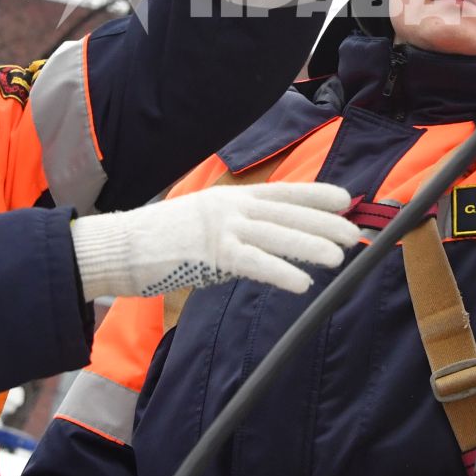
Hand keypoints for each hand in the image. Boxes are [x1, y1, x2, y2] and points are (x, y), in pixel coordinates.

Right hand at [70, 181, 357, 297]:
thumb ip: (236, 229)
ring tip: (340, 256)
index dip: (317, 195)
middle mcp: (231, 207)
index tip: (345, 199)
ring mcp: (222, 228)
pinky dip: (281, 272)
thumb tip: (265, 245)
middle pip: (288, 212)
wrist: (120, 246)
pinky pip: (254, 264)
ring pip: (278, 235)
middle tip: (354, 231)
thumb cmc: (161, 239)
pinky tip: (302, 283)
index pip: (283, 192)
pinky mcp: (211, 255)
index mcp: (231, 198)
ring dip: (311, 246)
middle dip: (324, 222)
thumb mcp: (204, 222)